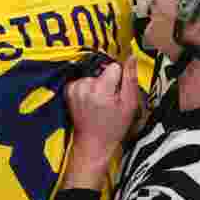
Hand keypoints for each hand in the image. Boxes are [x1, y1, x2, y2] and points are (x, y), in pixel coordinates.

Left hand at [63, 56, 139, 188]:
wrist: (93, 143)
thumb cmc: (113, 127)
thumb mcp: (129, 104)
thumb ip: (130, 78)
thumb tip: (131, 56)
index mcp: (100, 89)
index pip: (114, 66)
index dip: (120, 78)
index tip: (118, 93)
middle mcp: (84, 86)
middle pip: (102, 69)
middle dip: (109, 81)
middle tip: (109, 101)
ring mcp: (73, 88)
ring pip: (93, 74)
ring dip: (98, 85)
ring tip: (100, 103)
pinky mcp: (68, 90)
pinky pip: (84, 80)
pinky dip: (89, 87)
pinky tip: (91, 102)